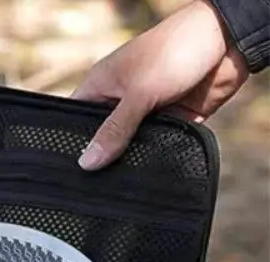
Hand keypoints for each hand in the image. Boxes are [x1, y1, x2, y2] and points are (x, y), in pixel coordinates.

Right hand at [73, 0, 249, 169]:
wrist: (229, 40)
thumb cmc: (175, 50)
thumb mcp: (138, 92)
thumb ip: (114, 130)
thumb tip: (87, 163)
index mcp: (101, 87)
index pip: (75, 121)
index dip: (72, 144)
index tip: (69, 171)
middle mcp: (119, 101)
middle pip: (101, 139)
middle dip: (101, 157)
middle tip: (93, 184)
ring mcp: (144, 113)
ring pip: (128, 147)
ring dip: (128, 159)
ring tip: (118, 182)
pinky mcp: (169, 121)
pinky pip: (155, 147)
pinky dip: (153, 157)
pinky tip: (145, 172)